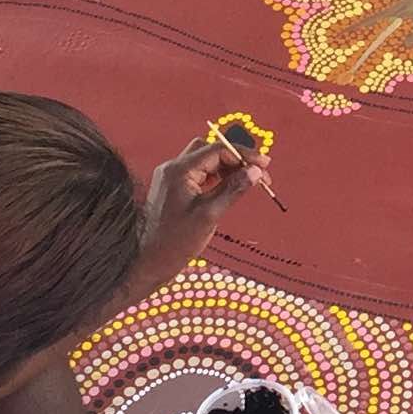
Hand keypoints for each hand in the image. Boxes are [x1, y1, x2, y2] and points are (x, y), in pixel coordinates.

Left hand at [126, 137, 259, 301]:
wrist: (148, 263)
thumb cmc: (175, 242)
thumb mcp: (210, 215)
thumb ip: (233, 189)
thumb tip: (255, 171)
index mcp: (179, 170)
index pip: (217, 150)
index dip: (244, 155)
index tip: (265, 165)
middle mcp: (173, 169)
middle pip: (210, 150)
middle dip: (236, 158)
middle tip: (258, 173)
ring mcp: (171, 178)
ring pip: (205, 161)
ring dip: (228, 168)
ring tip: (248, 182)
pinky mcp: (173, 189)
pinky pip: (199, 174)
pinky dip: (217, 177)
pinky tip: (230, 188)